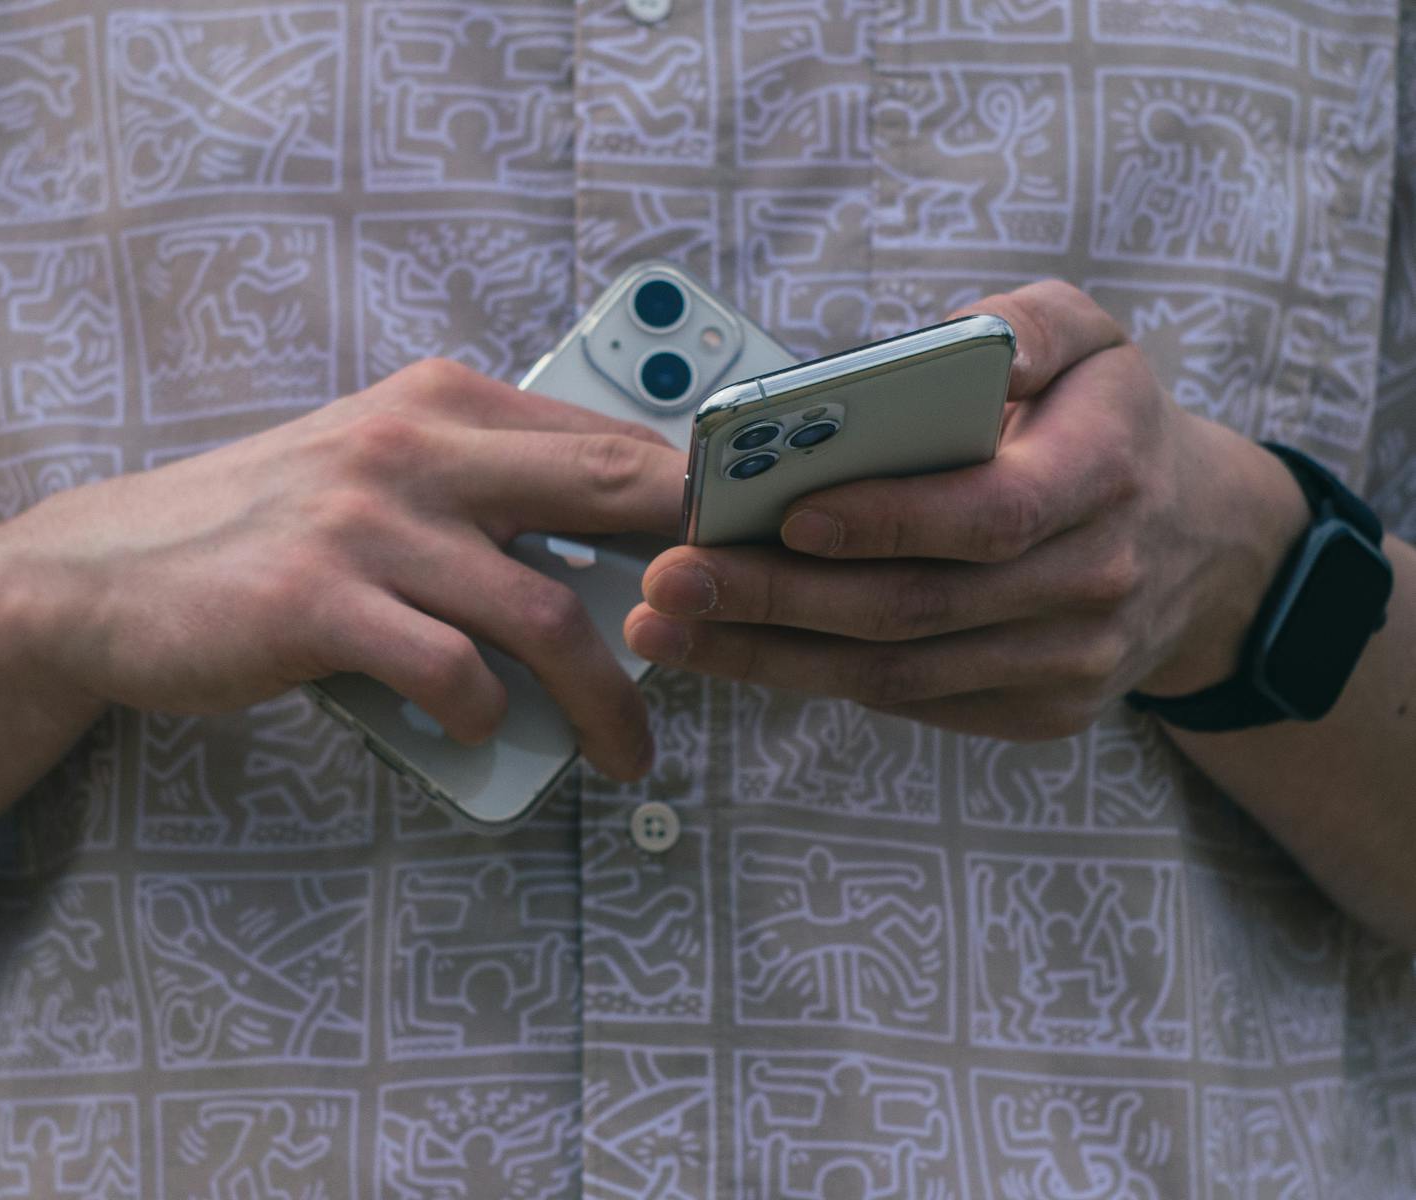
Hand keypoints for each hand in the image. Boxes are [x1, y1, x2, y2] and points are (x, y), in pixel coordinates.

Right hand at [3, 359, 683, 778]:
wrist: (106, 570)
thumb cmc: (273, 528)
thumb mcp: (383, 471)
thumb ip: (487, 485)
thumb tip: (619, 548)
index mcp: (443, 401)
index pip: (606, 439)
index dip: (696, 495)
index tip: (750, 551)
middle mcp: (414, 444)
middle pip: (606, 491)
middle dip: (693, 566)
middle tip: (740, 635)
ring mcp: (365, 520)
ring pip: (543, 612)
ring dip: (604, 697)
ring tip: (629, 752)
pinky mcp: (317, 601)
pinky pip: (450, 672)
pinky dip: (486, 715)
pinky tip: (482, 729)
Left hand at [624, 280, 1309, 740]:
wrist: (1200, 543)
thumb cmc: (1110, 423)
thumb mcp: (1095, 339)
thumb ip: (1028, 322)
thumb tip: (954, 341)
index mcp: (1107, 474)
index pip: (991, 514)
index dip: (887, 522)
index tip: (783, 517)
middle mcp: (1095, 581)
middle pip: (918, 607)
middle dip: (778, 600)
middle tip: (670, 581)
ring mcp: (1070, 662)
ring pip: (898, 675)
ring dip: (771, 657)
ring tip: (668, 629)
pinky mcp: (1040, 710)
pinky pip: (911, 704)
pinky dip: (817, 679)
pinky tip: (740, 652)